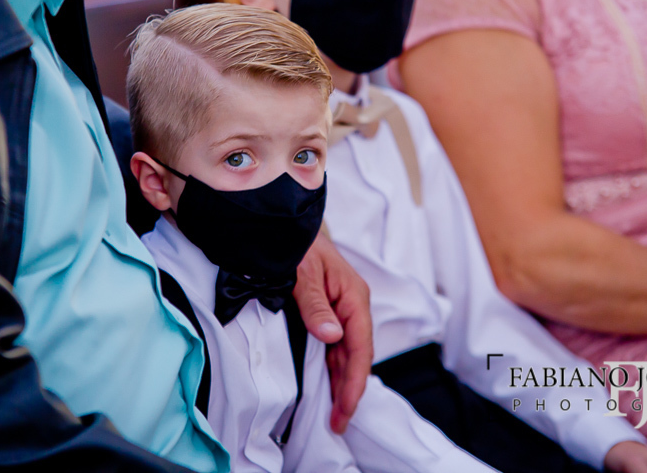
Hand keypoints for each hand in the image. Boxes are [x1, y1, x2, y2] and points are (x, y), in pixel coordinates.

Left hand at [294, 230, 372, 433]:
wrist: (286, 224)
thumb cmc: (296, 244)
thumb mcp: (302, 273)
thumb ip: (315, 305)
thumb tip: (331, 336)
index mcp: (354, 296)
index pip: (360, 347)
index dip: (354, 381)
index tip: (345, 408)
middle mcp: (353, 304)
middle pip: (357, 355)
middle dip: (349, 390)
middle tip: (338, 422)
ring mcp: (343, 308)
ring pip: (347, 353)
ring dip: (342, 382)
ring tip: (334, 413)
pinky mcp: (331, 309)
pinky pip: (337, 344)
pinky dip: (334, 367)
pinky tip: (329, 384)